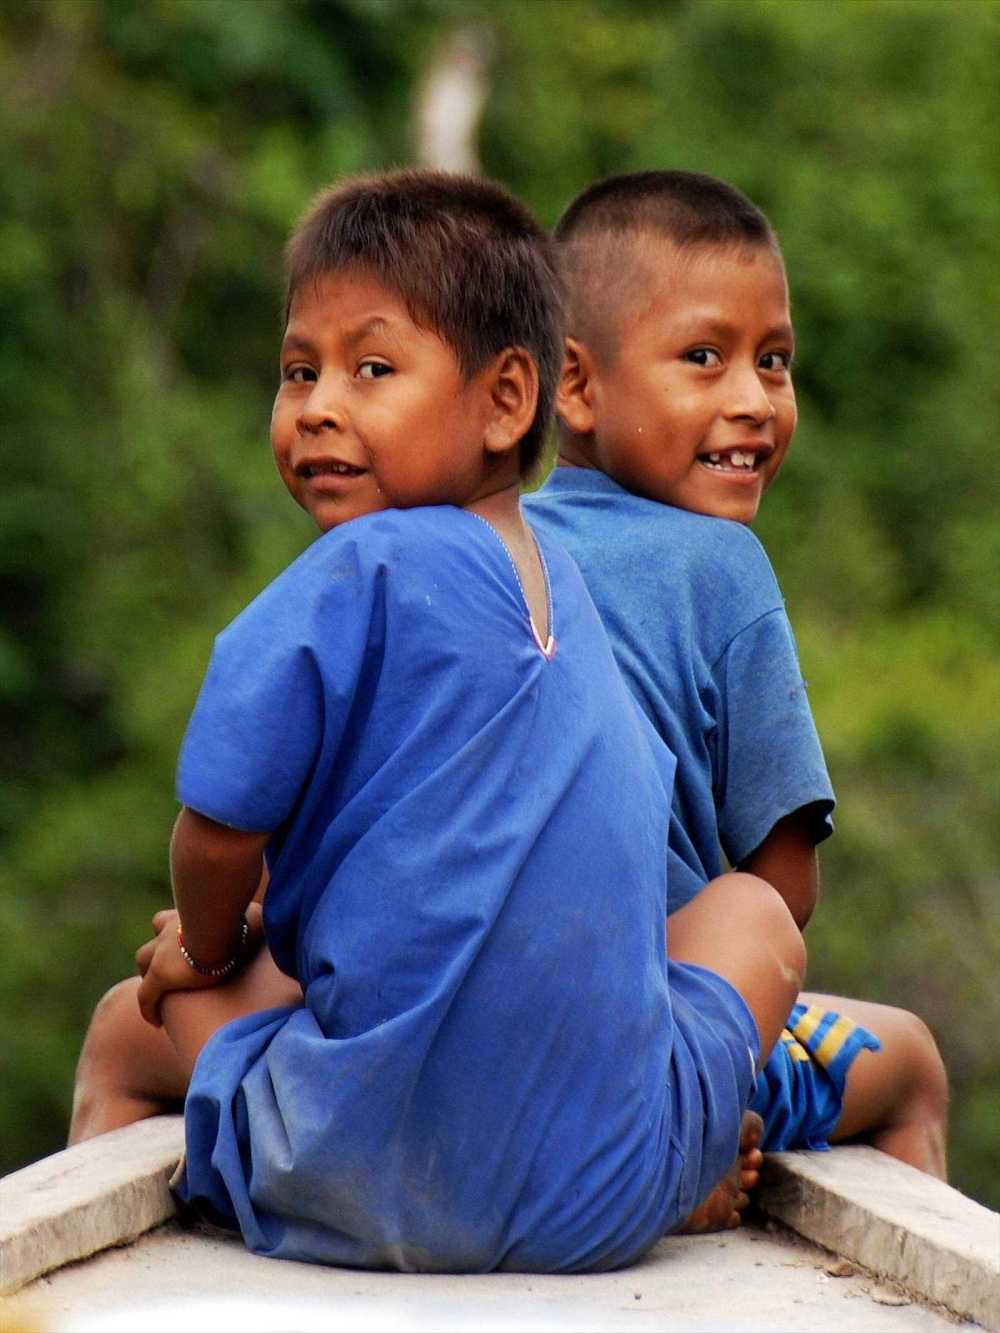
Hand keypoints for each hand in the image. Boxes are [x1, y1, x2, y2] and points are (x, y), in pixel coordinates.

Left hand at [135, 903, 263, 1027]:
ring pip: (144, 960)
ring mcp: (161, 950)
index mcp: (188, 914)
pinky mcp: (159, 974)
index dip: (174, 932)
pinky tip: (156, 1021)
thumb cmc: (240, 918)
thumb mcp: (249, 914)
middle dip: (158, 952)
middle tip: (171, 968)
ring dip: (150, 973)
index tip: (184, 947)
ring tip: (163, 992)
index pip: (170, 920)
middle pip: (155, 936)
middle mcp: (170, 928)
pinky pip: (146, 996)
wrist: (220, 928)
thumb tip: (270, 921)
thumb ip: (255, 918)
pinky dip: (149, 1007)